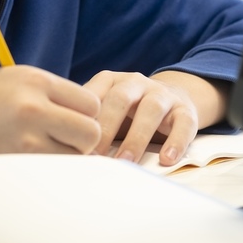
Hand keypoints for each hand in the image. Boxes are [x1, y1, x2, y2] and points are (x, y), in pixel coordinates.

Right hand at [0, 65, 101, 192]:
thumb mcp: (9, 82)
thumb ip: (48, 91)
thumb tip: (89, 110)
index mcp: (33, 79)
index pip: (89, 101)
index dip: (84, 115)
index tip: (68, 123)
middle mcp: (32, 104)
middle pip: (91, 129)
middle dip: (82, 140)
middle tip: (61, 142)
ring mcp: (25, 136)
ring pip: (77, 154)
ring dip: (66, 157)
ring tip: (42, 152)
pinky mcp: (17, 162)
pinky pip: (55, 170)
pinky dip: (50, 170)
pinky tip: (31, 163)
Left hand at [83, 70, 229, 166]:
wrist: (171, 97)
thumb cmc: (126, 111)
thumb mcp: (105, 108)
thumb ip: (86, 121)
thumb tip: (58, 147)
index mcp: (111, 80)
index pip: (94, 94)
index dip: (82, 118)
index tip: (71, 143)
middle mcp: (136, 82)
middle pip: (120, 99)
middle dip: (106, 128)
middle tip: (95, 155)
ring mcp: (162, 94)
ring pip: (151, 109)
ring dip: (137, 137)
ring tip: (127, 162)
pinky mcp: (185, 110)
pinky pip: (183, 123)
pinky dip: (176, 141)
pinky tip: (166, 160)